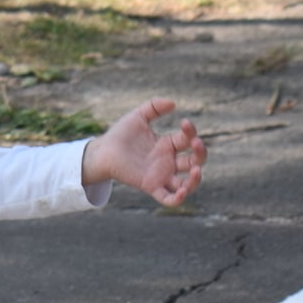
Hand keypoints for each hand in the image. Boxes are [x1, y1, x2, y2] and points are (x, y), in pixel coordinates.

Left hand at [82, 97, 206, 207]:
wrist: (102, 152)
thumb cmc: (119, 135)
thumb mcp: (137, 117)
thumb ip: (154, 107)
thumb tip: (173, 103)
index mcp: (168, 145)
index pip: (188, 140)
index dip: (191, 131)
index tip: (184, 122)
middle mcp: (168, 162)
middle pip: (195, 161)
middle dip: (200, 153)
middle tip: (196, 143)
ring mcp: (161, 176)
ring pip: (187, 184)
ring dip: (196, 179)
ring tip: (196, 170)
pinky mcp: (151, 186)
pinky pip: (168, 199)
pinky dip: (177, 199)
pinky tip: (182, 192)